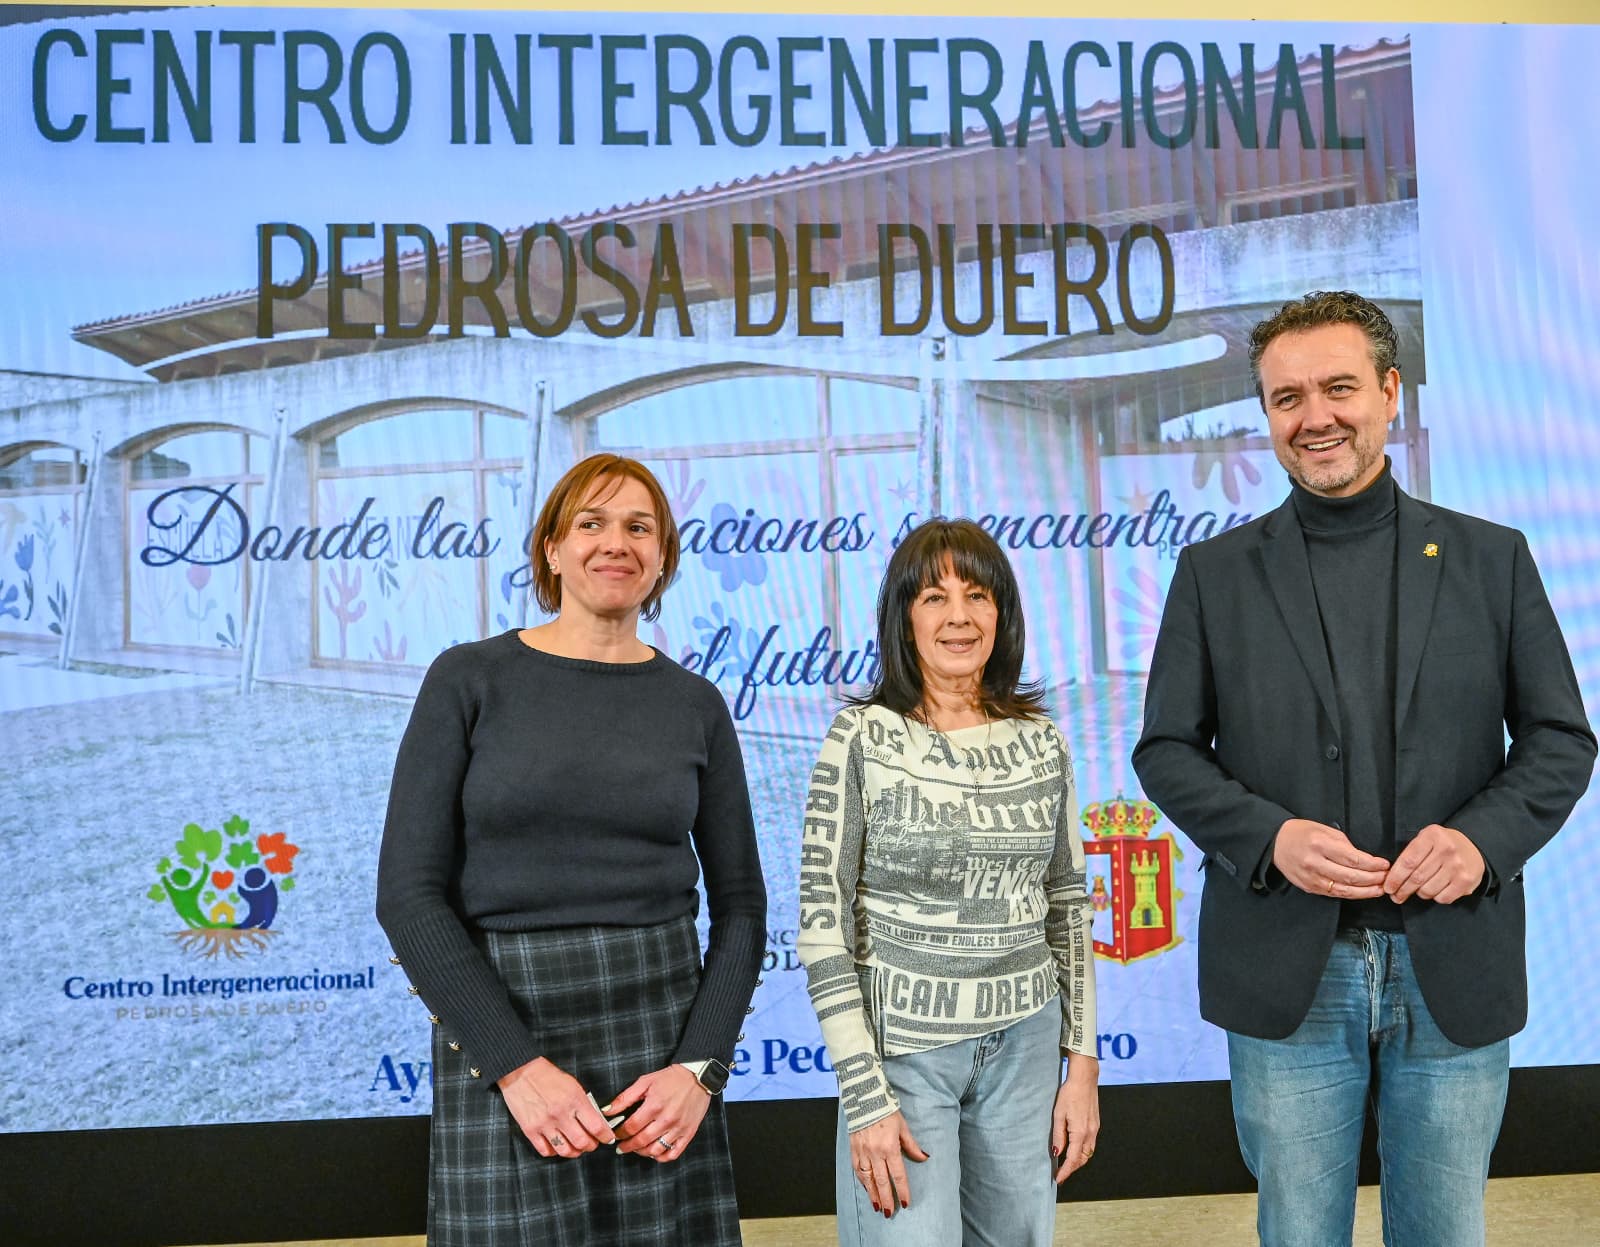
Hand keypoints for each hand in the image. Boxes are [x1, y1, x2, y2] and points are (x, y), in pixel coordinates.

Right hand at [497, 1057, 615, 1158]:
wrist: (520, 1072)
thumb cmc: (547, 1076)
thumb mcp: (572, 1084)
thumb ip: (584, 1103)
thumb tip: (596, 1120)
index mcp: (574, 1099)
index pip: (596, 1126)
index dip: (605, 1135)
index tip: (607, 1137)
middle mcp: (560, 1114)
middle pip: (582, 1142)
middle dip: (591, 1146)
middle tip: (592, 1143)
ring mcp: (544, 1124)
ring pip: (565, 1151)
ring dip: (574, 1152)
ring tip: (576, 1147)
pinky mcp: (530, 1130)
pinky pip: (546, 1151)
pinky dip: (554, 1152)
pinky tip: (558, 1146)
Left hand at [607, 1064, 711, 1162]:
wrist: (697, 1077)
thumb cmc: (670, 1079)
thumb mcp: (645, 1082)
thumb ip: (625, 1097)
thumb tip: (608, 1110)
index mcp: (654, 1106)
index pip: (631, 1127)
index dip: (620, 1134)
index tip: (616, 1135)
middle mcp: (666, 1119)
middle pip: (641, 1141)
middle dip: (627, 1146)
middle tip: (621, 1147)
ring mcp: (678, 1128)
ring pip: (655, 1150)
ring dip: (642, 1152)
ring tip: (636, 1148)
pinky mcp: (688, 1134)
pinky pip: (673, 1153)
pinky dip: (661, 1157)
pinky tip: (654, 1152)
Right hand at [849, 1110, 928, 1214]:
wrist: (864, 1098)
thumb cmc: (885, 1111)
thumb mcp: (903, 1126)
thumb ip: (912, 1145)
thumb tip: (924, 1158)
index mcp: (890, 1148)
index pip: (898, 1175)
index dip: (902, 1190)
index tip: (905, 1203)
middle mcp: (875, 1153)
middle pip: (882, 1182)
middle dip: (886, 1199)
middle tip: (889, 1213)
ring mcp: (863, 1152)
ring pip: (868, 1179)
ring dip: (873, 1194)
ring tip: (877, 1207)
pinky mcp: (853, 1149)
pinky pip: (857, 1170)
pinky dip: (862, 1182)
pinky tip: (866, 1189)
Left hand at [1052, 1053, 1099, 1182]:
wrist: (1084, 1079)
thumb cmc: (1069, 1094)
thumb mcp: (1058, 1114)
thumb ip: (1058, 1135)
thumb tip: (1056, 1153)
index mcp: (1080, 1132)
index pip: (1072, 1159)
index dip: (1065, 1171)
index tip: (1058, 1179)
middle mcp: (1090, 1134)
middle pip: (1082, 1159)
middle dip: (1072, 1168)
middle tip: (1060, 1173)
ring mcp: (1095, 1129)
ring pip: (1088, 1153)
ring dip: (1078, 1161)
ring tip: (1066, 1164)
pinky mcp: (1096, 1125)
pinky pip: (1090, 1144)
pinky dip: (1083, 1152)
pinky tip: (1075, 1150)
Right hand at [1273, 818, 1389, 899]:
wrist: (1275, 843)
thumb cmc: (1300, 833)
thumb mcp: (1324, 829)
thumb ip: (1344, 844)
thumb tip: (1364, 859)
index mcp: (1320, 844)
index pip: (1353, 859)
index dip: (1373, 864)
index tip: (1385, 865)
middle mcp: (1315, 863)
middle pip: (1351, 876)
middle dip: (1373, 879)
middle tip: (1387, 878)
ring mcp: (1311, 878)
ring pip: (1344, 890)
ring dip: (1366, 891)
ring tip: (1379, 889)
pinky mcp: (1309, 887)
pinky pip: (1334, 894)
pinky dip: (1351, 894)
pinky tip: (1362, 892)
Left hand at [1384, 823, 1484, 903]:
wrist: (1473, 847)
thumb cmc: (1442, 845)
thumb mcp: (1426, 839)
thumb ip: (1410, 853)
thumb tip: (1391, 877)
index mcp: (1432, 836)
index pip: (1408, 861)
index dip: (1395, 877)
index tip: (1388, 887)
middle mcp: (1446, 850)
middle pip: (1416, 877)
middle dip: (1402, 890)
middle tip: (1396, 896)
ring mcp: (1458, 866)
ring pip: (1428, 889)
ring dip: (1419, 894)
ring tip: (1417, 891)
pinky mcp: (1466, 880)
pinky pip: (1443, 897)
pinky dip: (1435, 897)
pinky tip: (1434, 891)